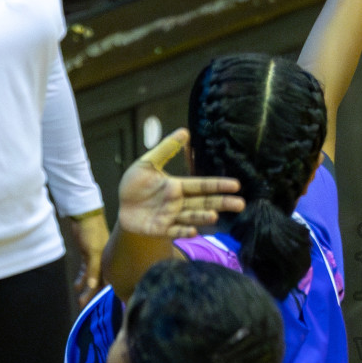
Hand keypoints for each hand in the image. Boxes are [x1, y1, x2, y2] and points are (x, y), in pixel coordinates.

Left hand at [68, 210, 109, 306]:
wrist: (84, 215)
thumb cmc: (92, 232)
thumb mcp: (94, 251)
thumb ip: (94, 269)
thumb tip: (92, 286)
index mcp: (109, 260)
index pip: (106, 281)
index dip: (100, 293)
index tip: (93, 305)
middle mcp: (105, 260)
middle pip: (99, 280)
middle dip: (91, 293)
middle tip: (82, 305)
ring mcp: (96, 257)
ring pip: (92, 276)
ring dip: (86, 287)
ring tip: (79, 298)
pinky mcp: (88, 253)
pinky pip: (86, 269)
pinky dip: (82, 277)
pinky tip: (77, 284)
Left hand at [117, 128, 244, 237]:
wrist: (121, 207)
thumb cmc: (136, 185)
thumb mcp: (147, 163)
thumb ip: (166, 149)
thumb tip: (185, 131)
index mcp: (178, 186)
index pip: (202, 185)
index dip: (218, 185)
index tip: (236, 185)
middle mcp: (179, 203)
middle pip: (204, 202)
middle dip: (221, 203)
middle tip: (240, 204)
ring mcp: (171, 217)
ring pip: (191, 216)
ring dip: (203, 217)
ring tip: (214, 215)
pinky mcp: (161, 229)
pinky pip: (174, 230)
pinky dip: (183, 231)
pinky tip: (192, 231)